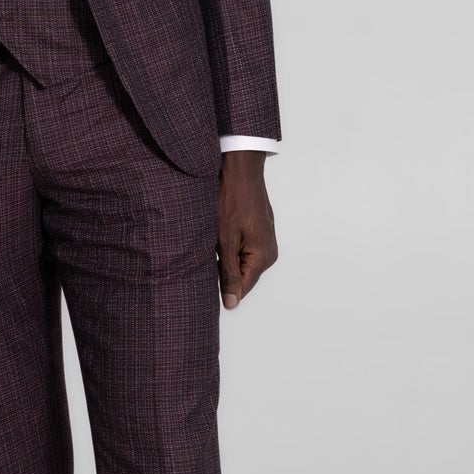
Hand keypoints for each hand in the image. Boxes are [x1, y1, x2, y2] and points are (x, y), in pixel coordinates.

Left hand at [216, 150, 277, 308]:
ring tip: (214, 239)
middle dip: (223, 269)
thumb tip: (232, 303)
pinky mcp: (260, 230)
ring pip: (241, 260)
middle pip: (242, 275)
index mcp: (263, 258)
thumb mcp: (225, 241)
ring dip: (226, 255)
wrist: (240, 170)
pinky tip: (220, 231)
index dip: (222, 287)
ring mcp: (266, 239)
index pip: (242, 288)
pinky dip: (230, 243)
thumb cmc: (231, 201)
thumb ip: (229, 274)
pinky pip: (243, 246)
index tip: (204, 279)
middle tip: (207, 251)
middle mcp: (269, 252)